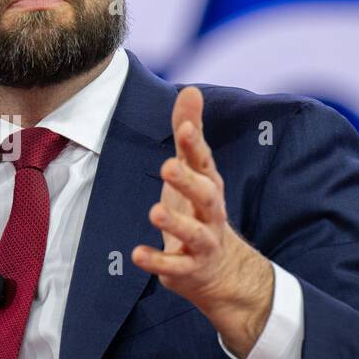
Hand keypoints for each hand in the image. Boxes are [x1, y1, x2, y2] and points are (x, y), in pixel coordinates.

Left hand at [131, 86, 272, 357]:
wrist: (221, 269)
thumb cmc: (199, 208)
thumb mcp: (194, 170)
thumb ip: (189, 134)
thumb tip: (191, 89)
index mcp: (209, 185)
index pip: (204, 162)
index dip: (196, 145)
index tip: (187, 127)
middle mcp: (211, 212)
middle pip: (205, 195)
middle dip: (188, 181)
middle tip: (168, 166)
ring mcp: (202, 242)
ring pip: (194, 233)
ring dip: (175, 223)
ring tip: (154, 212)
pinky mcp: (188, 268)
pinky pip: (174, 265)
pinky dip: (157, 261)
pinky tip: (137, 254)